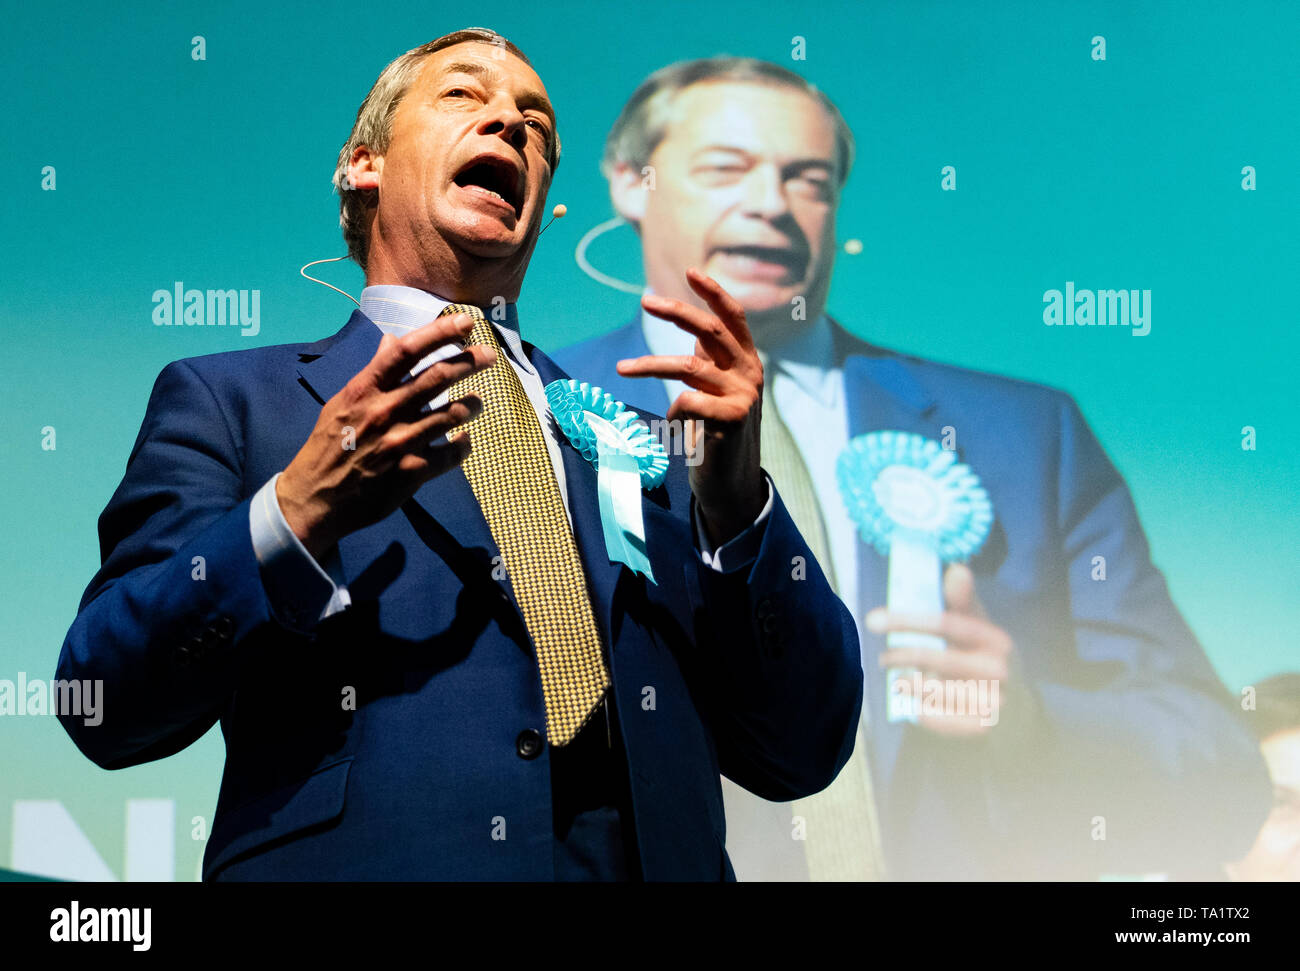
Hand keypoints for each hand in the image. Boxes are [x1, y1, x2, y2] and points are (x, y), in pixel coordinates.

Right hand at [277, 313, 496, 559]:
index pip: (406, 351)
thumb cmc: (330, 444)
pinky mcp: (411, 473)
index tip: (466, 322)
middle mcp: (384, 411)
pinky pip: (452, 454)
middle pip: (437, 377)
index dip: (439, 333)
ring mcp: (400, 443)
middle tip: (489, 355)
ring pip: (451, 414)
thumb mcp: (344, 402)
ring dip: (472, 404)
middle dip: (469, 361)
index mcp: (364, 390)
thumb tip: (392, 340)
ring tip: (477, 401)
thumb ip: (373, 372)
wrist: (315, 497)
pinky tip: (464, 440)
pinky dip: (464, 445)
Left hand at [615, 268, 764, 545]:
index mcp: (746, 363)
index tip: (691, 271)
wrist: (731, 487)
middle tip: (645, 300)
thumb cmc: (716, 436)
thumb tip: (693, 328)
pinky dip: (672, 414)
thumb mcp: (715, 392)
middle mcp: (750, 374)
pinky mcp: (733, 419)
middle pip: (711, 331)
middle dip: (677, 312)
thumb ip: (710, 361)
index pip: (733, 318)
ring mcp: (744, 396)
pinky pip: (687, 402)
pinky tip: (677, 432)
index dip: (713, 293)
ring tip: (621, 368)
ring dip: (649, 365)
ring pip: (688, 367)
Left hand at [869, 563, 1020, 737]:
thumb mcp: (977, 625)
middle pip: (938, 659)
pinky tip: (914, 704)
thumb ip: (962, 600)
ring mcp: (994, 700)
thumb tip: (956, 569)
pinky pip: (943, 720)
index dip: (907, 620)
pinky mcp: (984, 727)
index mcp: (996, 638)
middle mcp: (999, 669)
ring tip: (897, 679)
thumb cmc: (984, 655)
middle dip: (903, 655)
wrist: (1017, 703)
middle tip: (882, 657)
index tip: (873, 620)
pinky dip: (924, 711)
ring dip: (909, 684)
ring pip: (937, 691)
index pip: (947, 624)